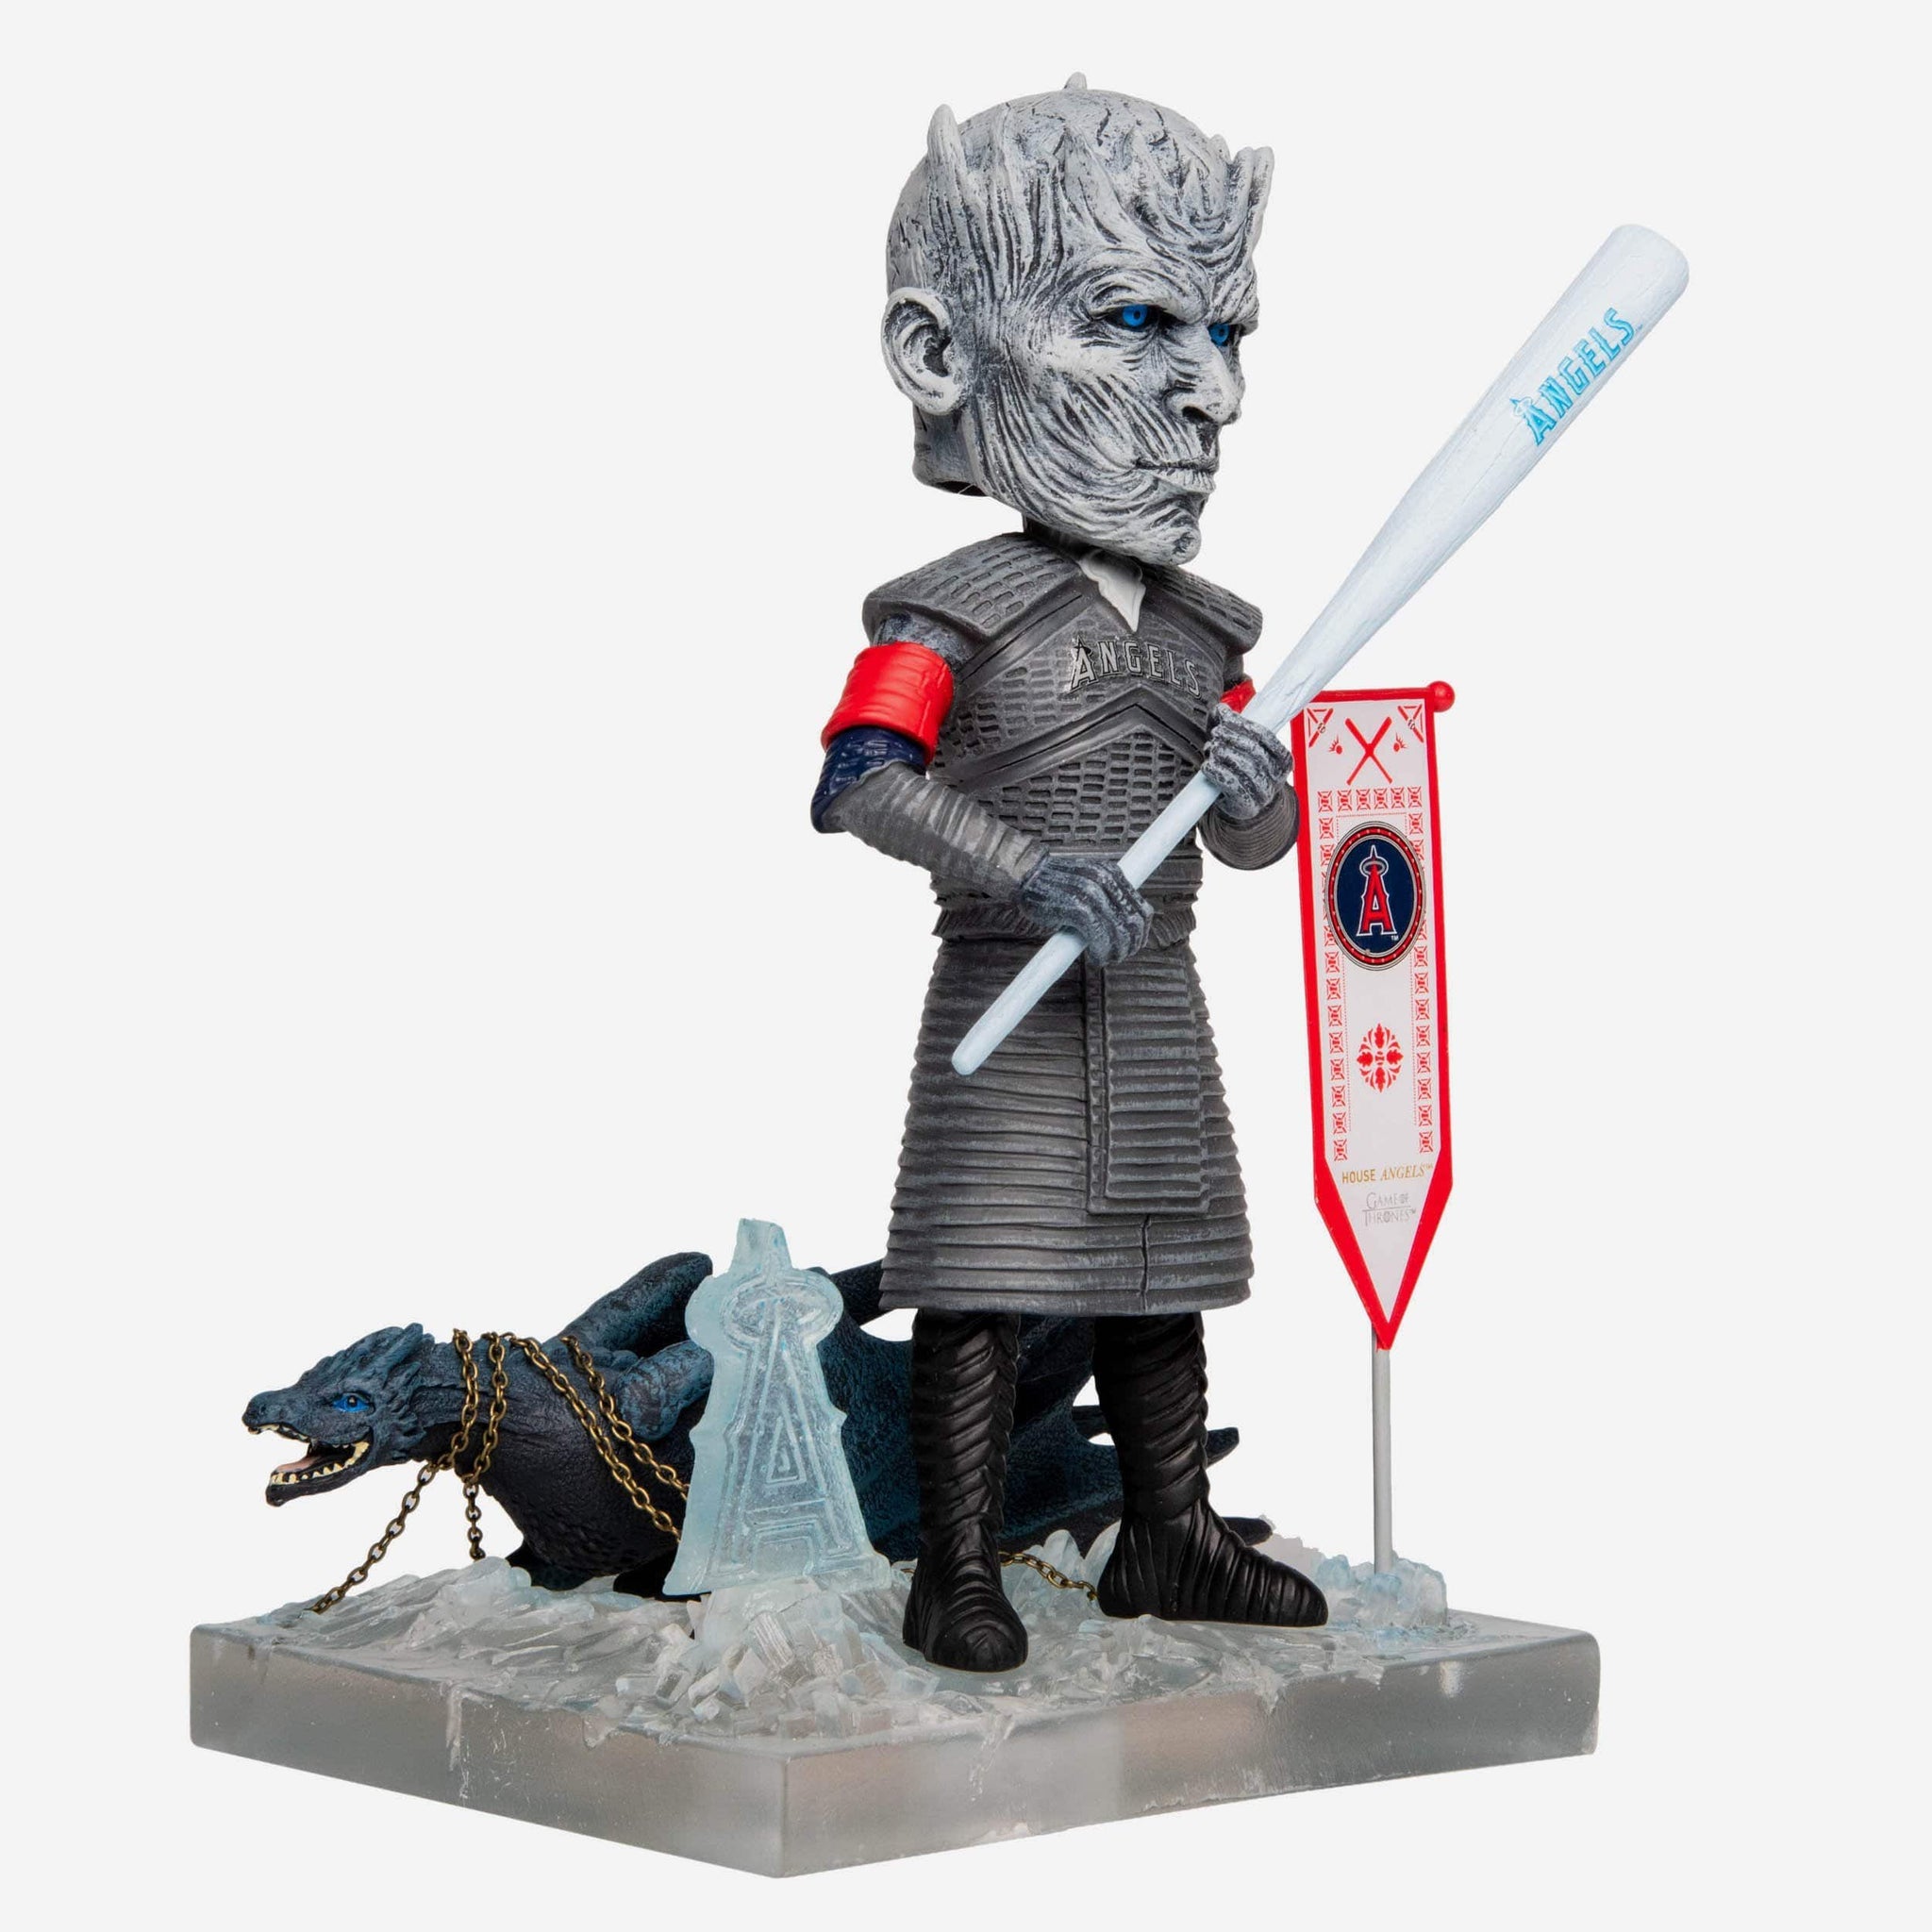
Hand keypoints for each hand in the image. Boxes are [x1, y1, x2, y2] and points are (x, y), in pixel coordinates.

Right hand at [1016, 853, 1154, 965]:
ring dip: (1115, 952)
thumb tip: (1123, 927)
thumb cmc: (1051, 885)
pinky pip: (1100, 936)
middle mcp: (1105, 880)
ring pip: (1119, 932)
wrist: (1024, 875)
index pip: (1143, 909)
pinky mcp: (1078, 906)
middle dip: (1129, 946)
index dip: (1141, 934)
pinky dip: (1100, 952)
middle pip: (1134, 923)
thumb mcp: (1085, 885)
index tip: (1132, 946)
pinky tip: (1093, 957)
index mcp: (1111, 874)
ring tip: (1104, 959)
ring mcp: (1092, 892)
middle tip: (1117, 957)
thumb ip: (1105, 900)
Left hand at [1202, 706, 1291, 821]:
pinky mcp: (1248, 806)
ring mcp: (1264, 793)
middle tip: (1216, 734)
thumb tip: (1220, 709)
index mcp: (1282, 759)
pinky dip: (1217, 772)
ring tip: (1211, 749)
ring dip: (1223, 754)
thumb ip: (1229, 724)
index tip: (1226, 718)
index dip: (1243, 725)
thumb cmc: (1240, 771)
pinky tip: (1208, 766)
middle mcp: (1277, 777)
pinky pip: (1233, 786)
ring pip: (1244, 768)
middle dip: (1232, 738)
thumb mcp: (1237, 745)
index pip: (1265, 736)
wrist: (1240, 805)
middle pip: (1254, 751)